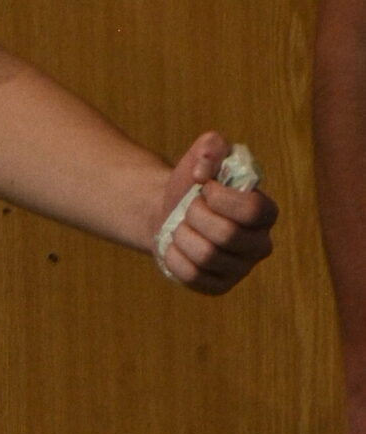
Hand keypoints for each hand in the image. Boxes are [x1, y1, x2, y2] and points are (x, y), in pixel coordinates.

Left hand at [153, 131, 277, 293]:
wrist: (168, 212)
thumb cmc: (193, 184)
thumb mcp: (202, 155)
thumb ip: (211, 146)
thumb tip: (204, 171)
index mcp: (266, 213)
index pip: (254, 210)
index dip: (221, 198)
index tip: (205, 188)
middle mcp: (260, 245)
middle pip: (227, 235)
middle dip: (196, 216)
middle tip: (189, 207)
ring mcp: (240, 269)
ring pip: (206, 257)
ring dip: (183, 235)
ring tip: (182, 225)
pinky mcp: (217, 286)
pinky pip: (192, 275)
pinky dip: (174, 256)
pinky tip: (175, 245)